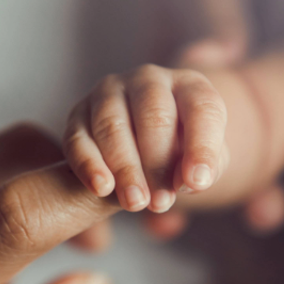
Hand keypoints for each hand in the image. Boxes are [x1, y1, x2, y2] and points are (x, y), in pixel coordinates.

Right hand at [64, 64, 229, 213]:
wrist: (142, 150)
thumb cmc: (180, 155)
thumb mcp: (202, 163)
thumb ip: (205, 171)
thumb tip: (185, 182)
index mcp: (188, 86)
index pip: (202, 108)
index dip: (201, 146)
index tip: (197, 183)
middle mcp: (148, 80)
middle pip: (154, 115)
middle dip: (158, 163)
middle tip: (160, 202)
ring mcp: (108, 93)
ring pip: (113, 126)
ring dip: (125, 169)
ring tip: (135, 202)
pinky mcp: (78, 114)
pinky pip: (79, 139)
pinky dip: (89, 164)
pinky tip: (102, 188)